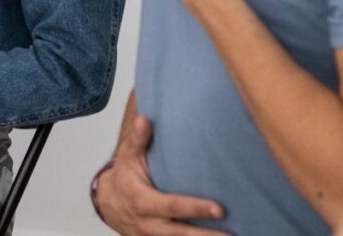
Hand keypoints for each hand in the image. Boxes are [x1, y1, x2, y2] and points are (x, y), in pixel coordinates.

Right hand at [96, 115, 226, 234]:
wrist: (108, 204)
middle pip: (181, 234)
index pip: (172, 206)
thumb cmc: (124, 178)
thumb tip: (145, 119)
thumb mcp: (127, 158)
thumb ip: (138, 140)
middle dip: (207, 235)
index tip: (219, 209)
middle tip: (233, 235)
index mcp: (142, 201)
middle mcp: (149, 224)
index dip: (195, 208)